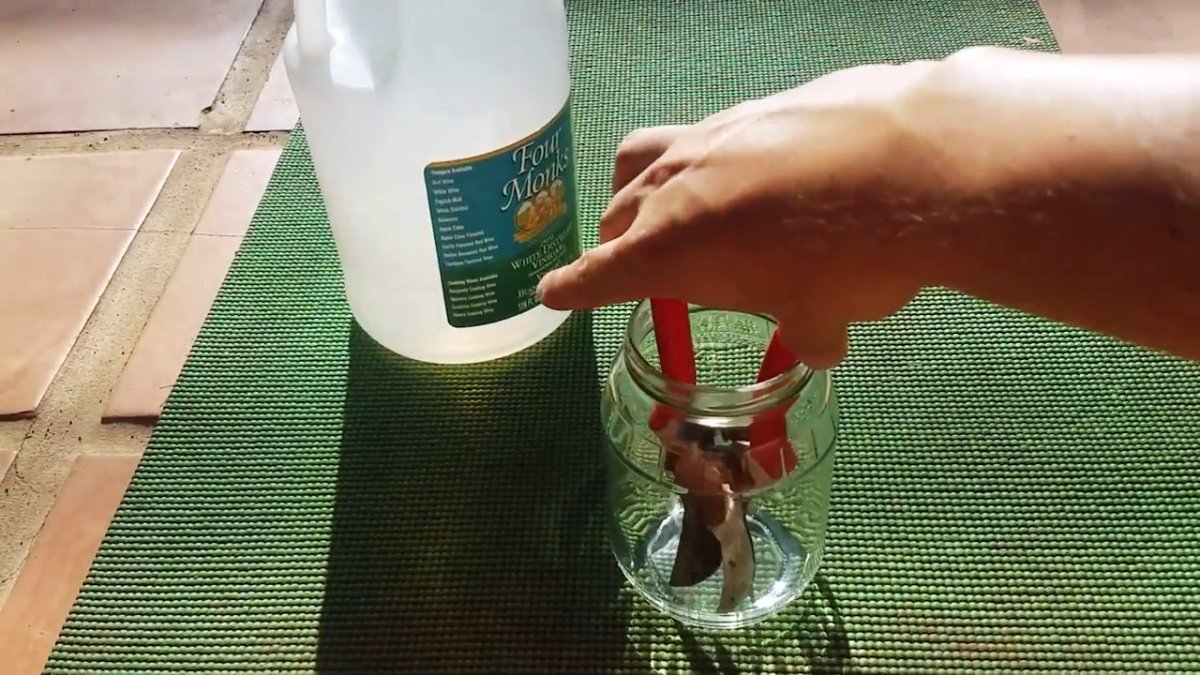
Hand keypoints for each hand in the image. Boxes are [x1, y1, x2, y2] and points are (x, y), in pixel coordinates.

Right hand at [538, 59, 943, 367]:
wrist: (912, 161)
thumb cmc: (848, 259)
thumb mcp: (824, 316)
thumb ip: (810, 331)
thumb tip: (823, 343)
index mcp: (666, 250)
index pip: (596, 275)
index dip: (573, 289)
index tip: (553, 293)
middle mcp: (672, 186)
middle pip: (617, 214)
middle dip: (619, 242)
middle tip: (640, 263)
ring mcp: (711, 135)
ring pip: (647, 157)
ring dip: (647, 185)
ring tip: (673, 202)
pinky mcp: (756, 104)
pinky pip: (713, 133)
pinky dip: (719, 158)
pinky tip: (764, 172)